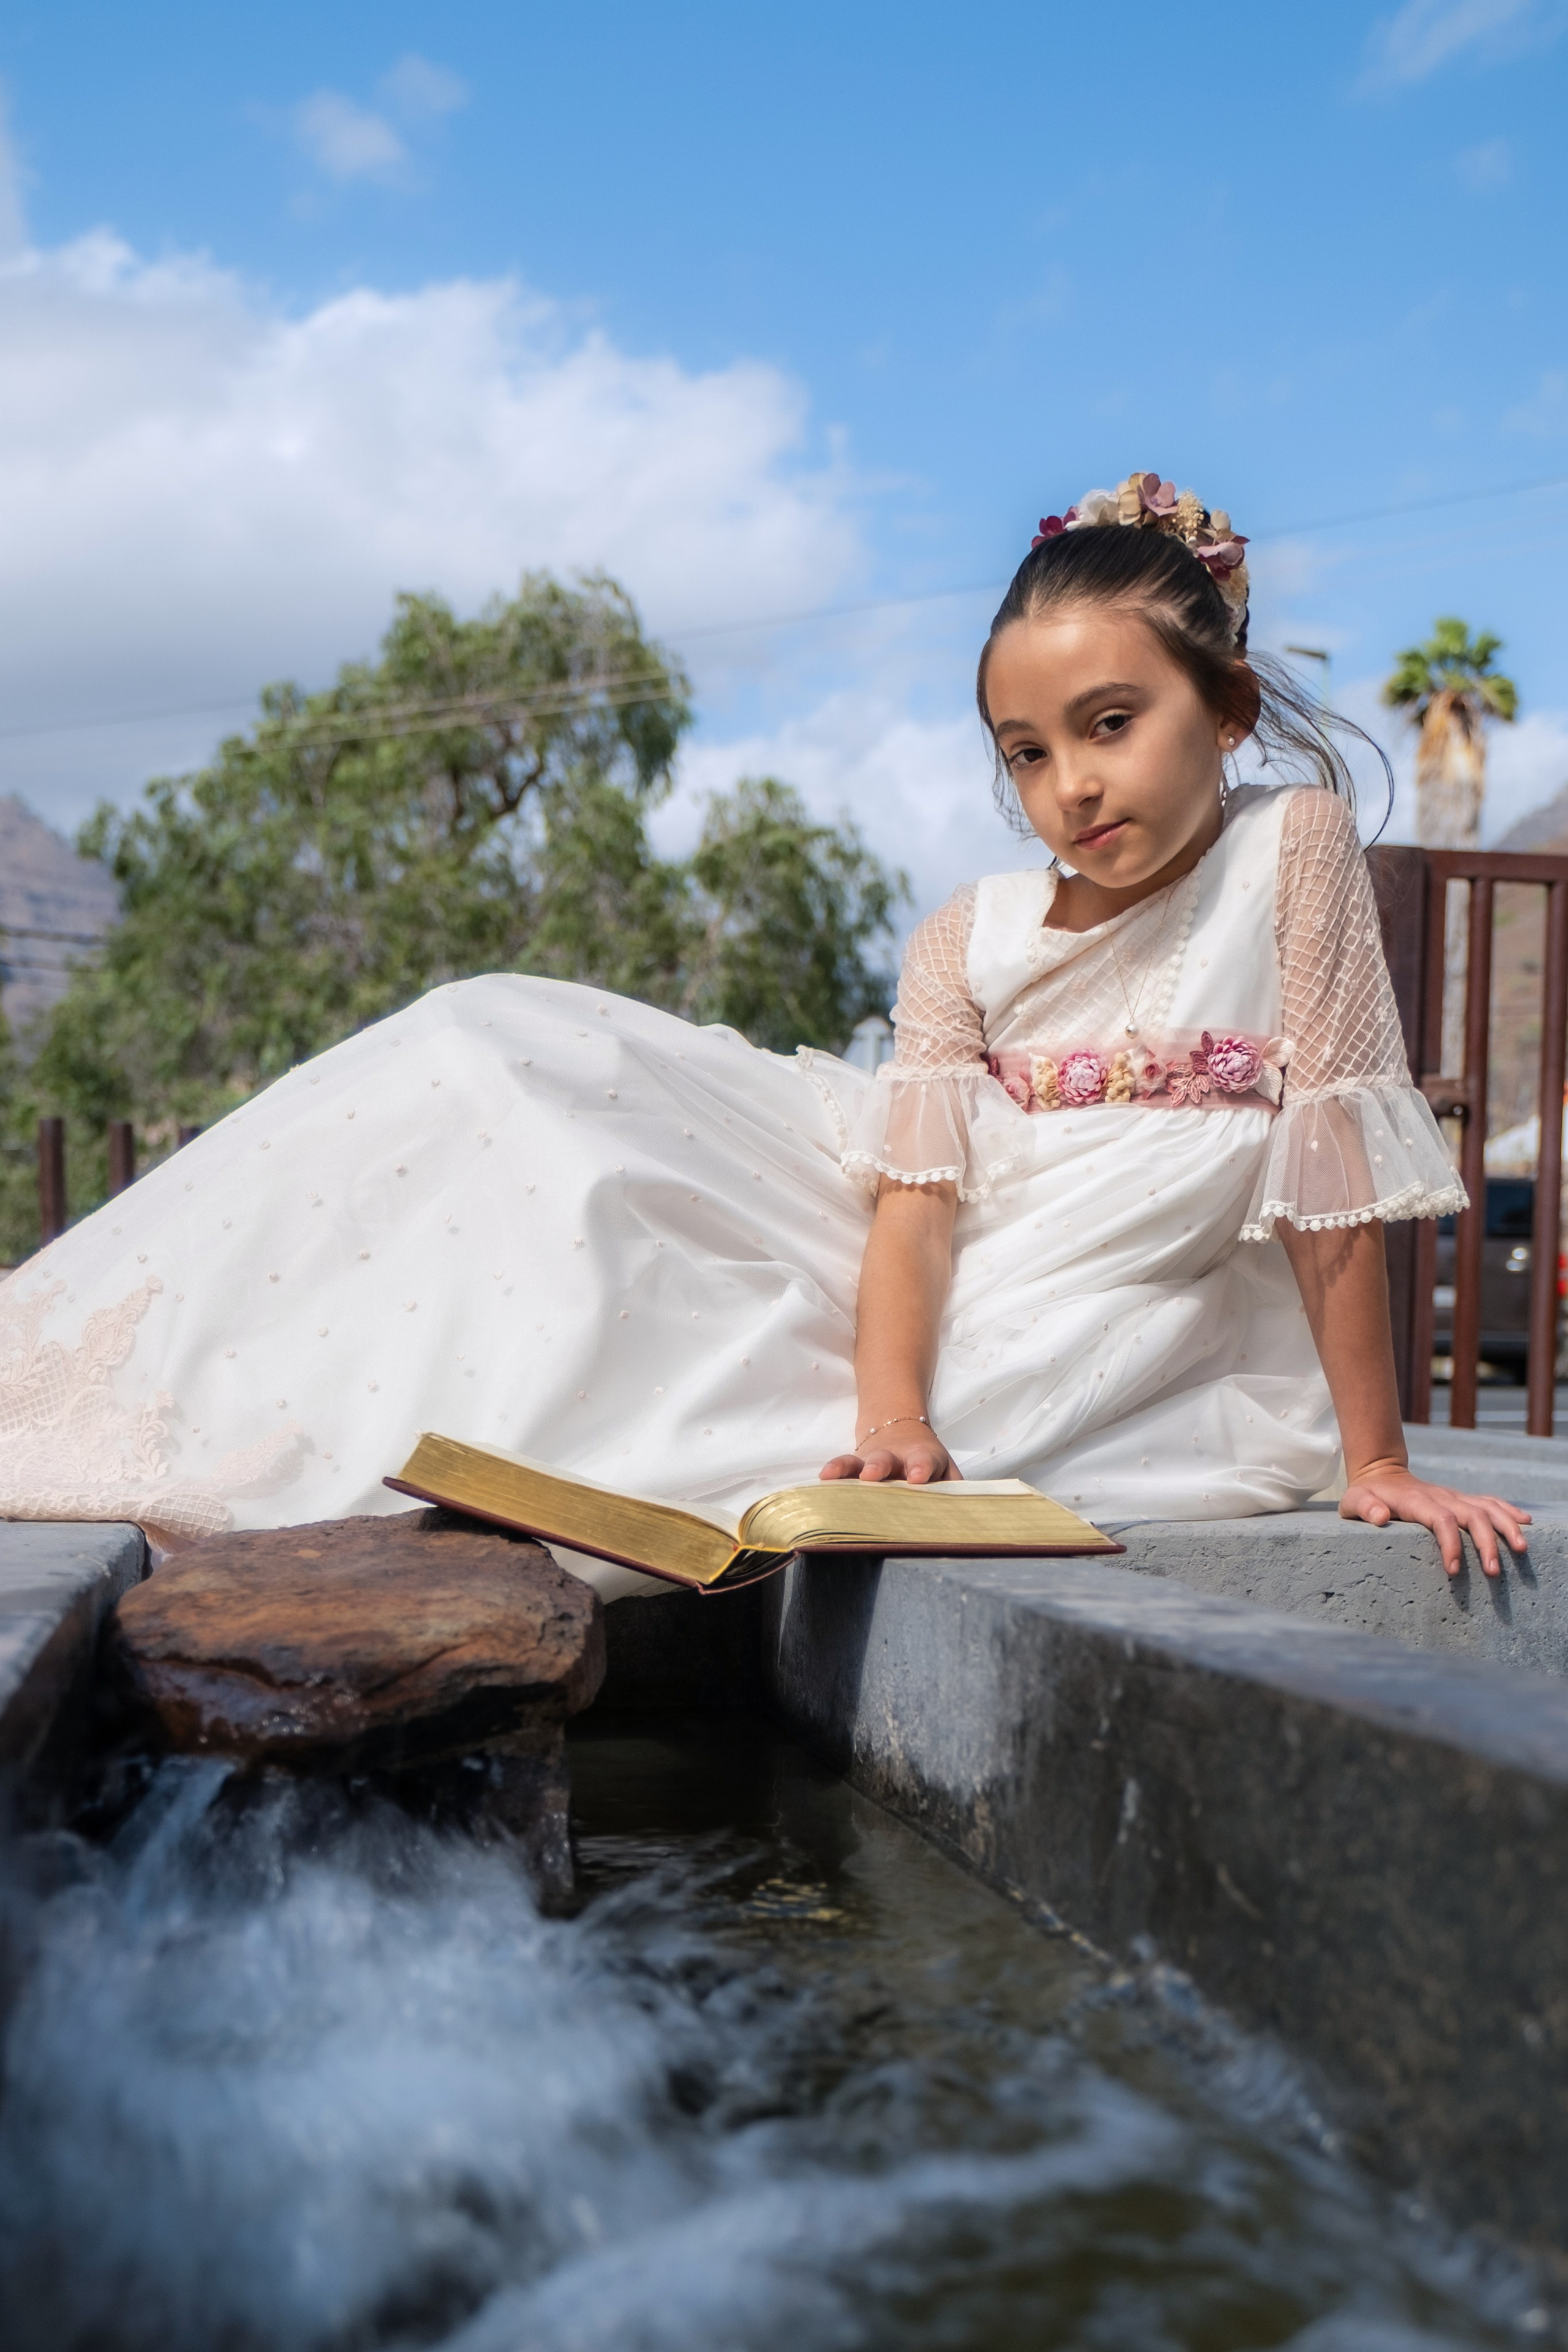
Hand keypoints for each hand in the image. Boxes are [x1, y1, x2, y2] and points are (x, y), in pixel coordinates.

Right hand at [819, 1421, 959, 1484]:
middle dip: (879, 1467)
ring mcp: (872, 1461)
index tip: (918, 1478)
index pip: (925, 1460)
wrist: (899, 1430)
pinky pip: (843, 1466)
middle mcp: (897, 1458)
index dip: (921, 1467)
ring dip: (851, 1469)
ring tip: (836, 1477)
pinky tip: (824, 1478)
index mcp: (924, 1458)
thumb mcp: (946, 1472)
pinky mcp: (855, 1466)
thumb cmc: (928, 1464)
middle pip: (887, 1460)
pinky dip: (834, 1471)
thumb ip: (956, 1492)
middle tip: (873, 1476)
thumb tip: (968, 1523)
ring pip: (860, 1462)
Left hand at [1339, 1458, 1530, 1578]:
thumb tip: (1380, 1517)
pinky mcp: (1461, 1499)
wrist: (1381, 1473)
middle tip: (1493, 1572)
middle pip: (1472, 1515)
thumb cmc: (1366, 1494)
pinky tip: (1526, 1522)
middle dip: (1486, 1543)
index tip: (1453, 1570)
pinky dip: (1508, 1510)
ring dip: (1506, 1527)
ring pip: (1487, 1507)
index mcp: (1417, 1501)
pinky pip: (1489, 1501)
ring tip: (1521, 1550)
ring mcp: (1454, 1497)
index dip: (1450, 1543)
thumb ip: (1365, 1507)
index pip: (1441, 1519)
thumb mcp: (1353, 1500)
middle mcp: (1441, 1497)